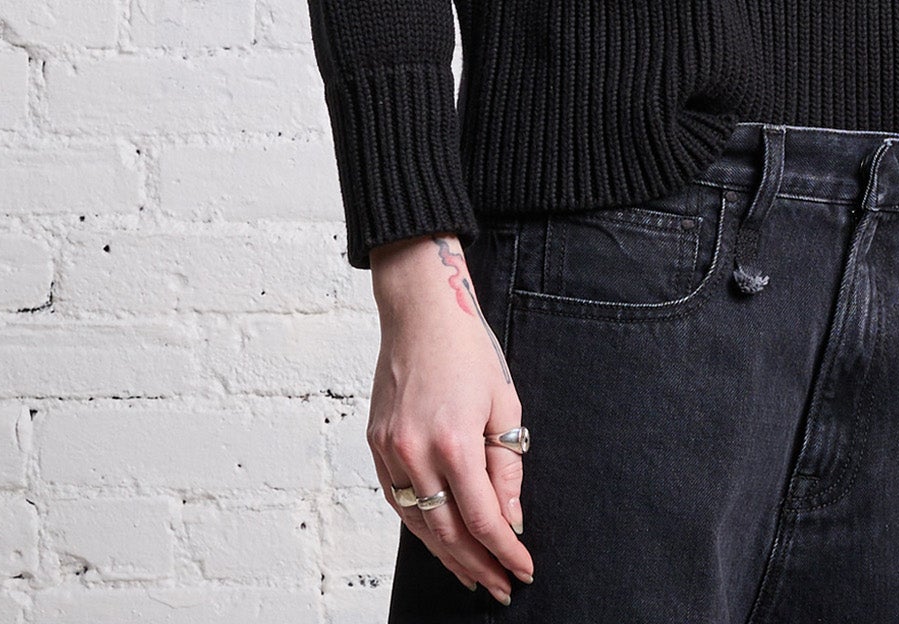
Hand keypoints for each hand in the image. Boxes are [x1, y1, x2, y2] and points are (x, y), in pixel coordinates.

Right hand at [367, 232, 534, 604]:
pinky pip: (399, 500)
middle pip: (447, 532)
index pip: (482, 518)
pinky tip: (440, 539)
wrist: (421, 311)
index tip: (522, 570)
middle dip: (478, 565)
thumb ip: (506, 467)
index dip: (504, 551)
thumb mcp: (503, 404)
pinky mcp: (375, 444)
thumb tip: (510, 520)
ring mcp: (389, 450)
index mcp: (453, 442)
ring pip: (419, 523)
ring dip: (448, 555)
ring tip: (474, 574)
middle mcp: (415, 452)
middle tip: (501, 586)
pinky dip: (420, 525)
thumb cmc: (468, 350)